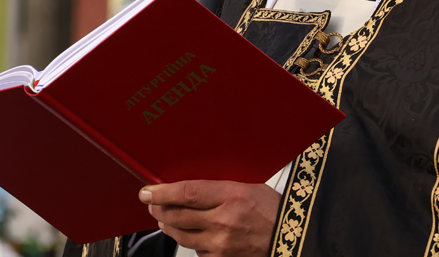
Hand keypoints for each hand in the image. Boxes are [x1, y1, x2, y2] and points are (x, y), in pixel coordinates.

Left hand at [140, 180, 279, 256]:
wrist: (291, 236)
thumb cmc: (272, 210)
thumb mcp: (246, 186)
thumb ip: (216, 188)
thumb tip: (186, 188)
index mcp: (232, 196)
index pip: (187, 193)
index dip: (162, 193)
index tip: (148, 192)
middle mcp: (224, 221)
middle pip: (177, 216)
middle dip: (158, 208)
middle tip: (152, 203)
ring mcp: (222, 243)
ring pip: (181, 235)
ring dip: (168, 225)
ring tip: (166, 217)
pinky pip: (195, 250)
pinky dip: (189, 241)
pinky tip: (192, 233)